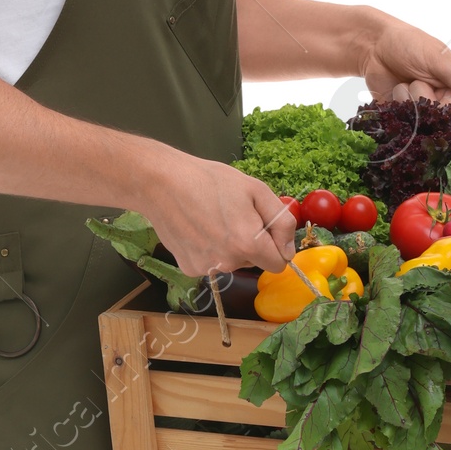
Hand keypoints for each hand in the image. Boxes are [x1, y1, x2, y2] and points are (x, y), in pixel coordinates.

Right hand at [142, 154, 294, 275]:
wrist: (161, 183)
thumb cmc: (210, 181)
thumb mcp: (256, 189)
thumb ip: (281, 221)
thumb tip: (288, 251)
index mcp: (248, 244)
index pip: (278, 264)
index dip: (275, 246)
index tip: (263, 228)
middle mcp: (228, 263)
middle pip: (253, 262)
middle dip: (251, 243)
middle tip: (233, 215)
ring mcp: (206, 268)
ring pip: (231, 263)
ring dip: (229, 247)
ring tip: (212, 219)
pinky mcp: (188, 268)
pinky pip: (211, 263)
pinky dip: (209, 250)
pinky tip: (197, 229)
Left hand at [357, 11, 450, 123]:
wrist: (376, 43)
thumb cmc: (412, 45)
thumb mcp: (441, 59)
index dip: (450, 114)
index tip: (439, 101)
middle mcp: (436, 103)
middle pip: (437, 122)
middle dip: (427, 101)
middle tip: (418, 80)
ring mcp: (416, 110)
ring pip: (418, 123)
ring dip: (409, 100)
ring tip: (405, 81)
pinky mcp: (397, 114)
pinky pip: (400, 122)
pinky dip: (396, 105)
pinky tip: (394, 88)